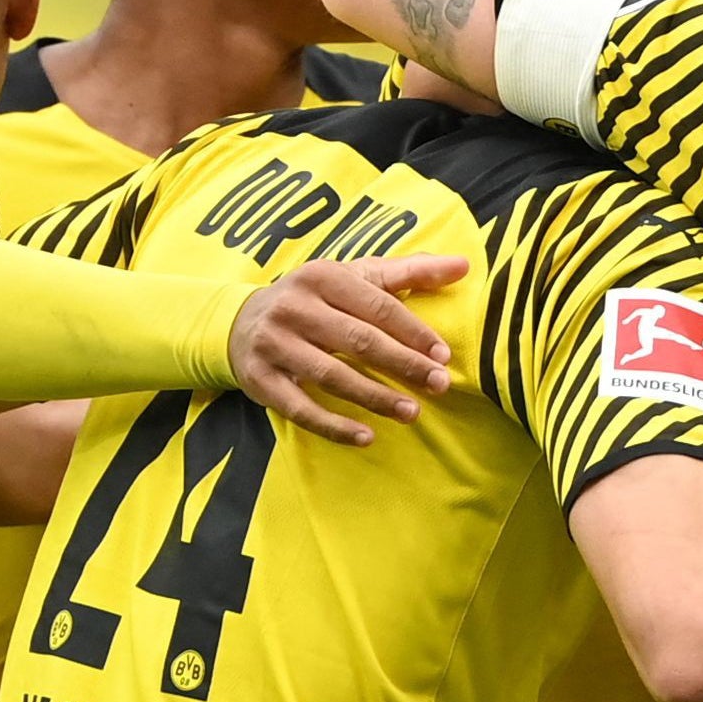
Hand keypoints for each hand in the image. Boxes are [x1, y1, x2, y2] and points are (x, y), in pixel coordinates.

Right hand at [227, 254, 468, 443]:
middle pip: (358, 341)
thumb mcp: (355, 277)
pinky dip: (334, 425)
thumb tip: (463, 265)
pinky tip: (366, 437)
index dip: (413, 332)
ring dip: (375, 398)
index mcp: (323, 277)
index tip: (444, 356)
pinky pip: (301, 409)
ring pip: (332, 376)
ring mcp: (274, 344)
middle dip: (403, 365)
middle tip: (439, 385)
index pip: (377, 306)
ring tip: (412, 412)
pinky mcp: (261, 380)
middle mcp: (295, 307)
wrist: (239, 322)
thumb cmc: (315, 299)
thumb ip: (409, 272)